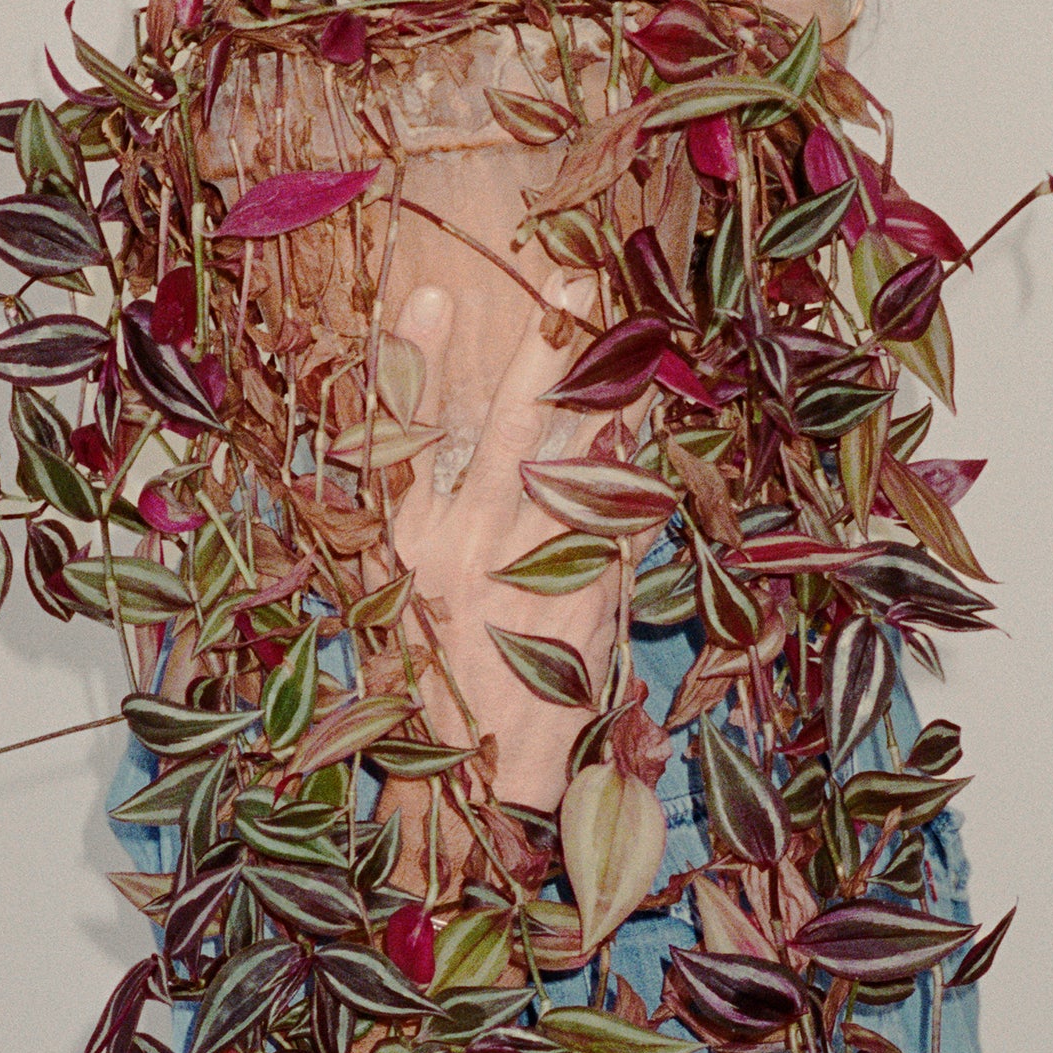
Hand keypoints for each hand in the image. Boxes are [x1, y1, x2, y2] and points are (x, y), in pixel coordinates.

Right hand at [385, 274, 623, 813]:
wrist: (497, 771)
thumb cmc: (441, 674)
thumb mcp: (405, 587)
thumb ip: (419, 505)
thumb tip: (430, 422)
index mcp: (411, 541)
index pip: (400, 433)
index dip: (413, 361)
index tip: (431, 294)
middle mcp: (469, 547)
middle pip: (505, 428)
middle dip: (543, 350)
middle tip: (574, 281)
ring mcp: (536, 567)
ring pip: (582, 458)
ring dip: (614, 392)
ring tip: (638, 333)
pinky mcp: (594, 590)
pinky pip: (627, 507)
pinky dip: (641, 465)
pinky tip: (653, 421)